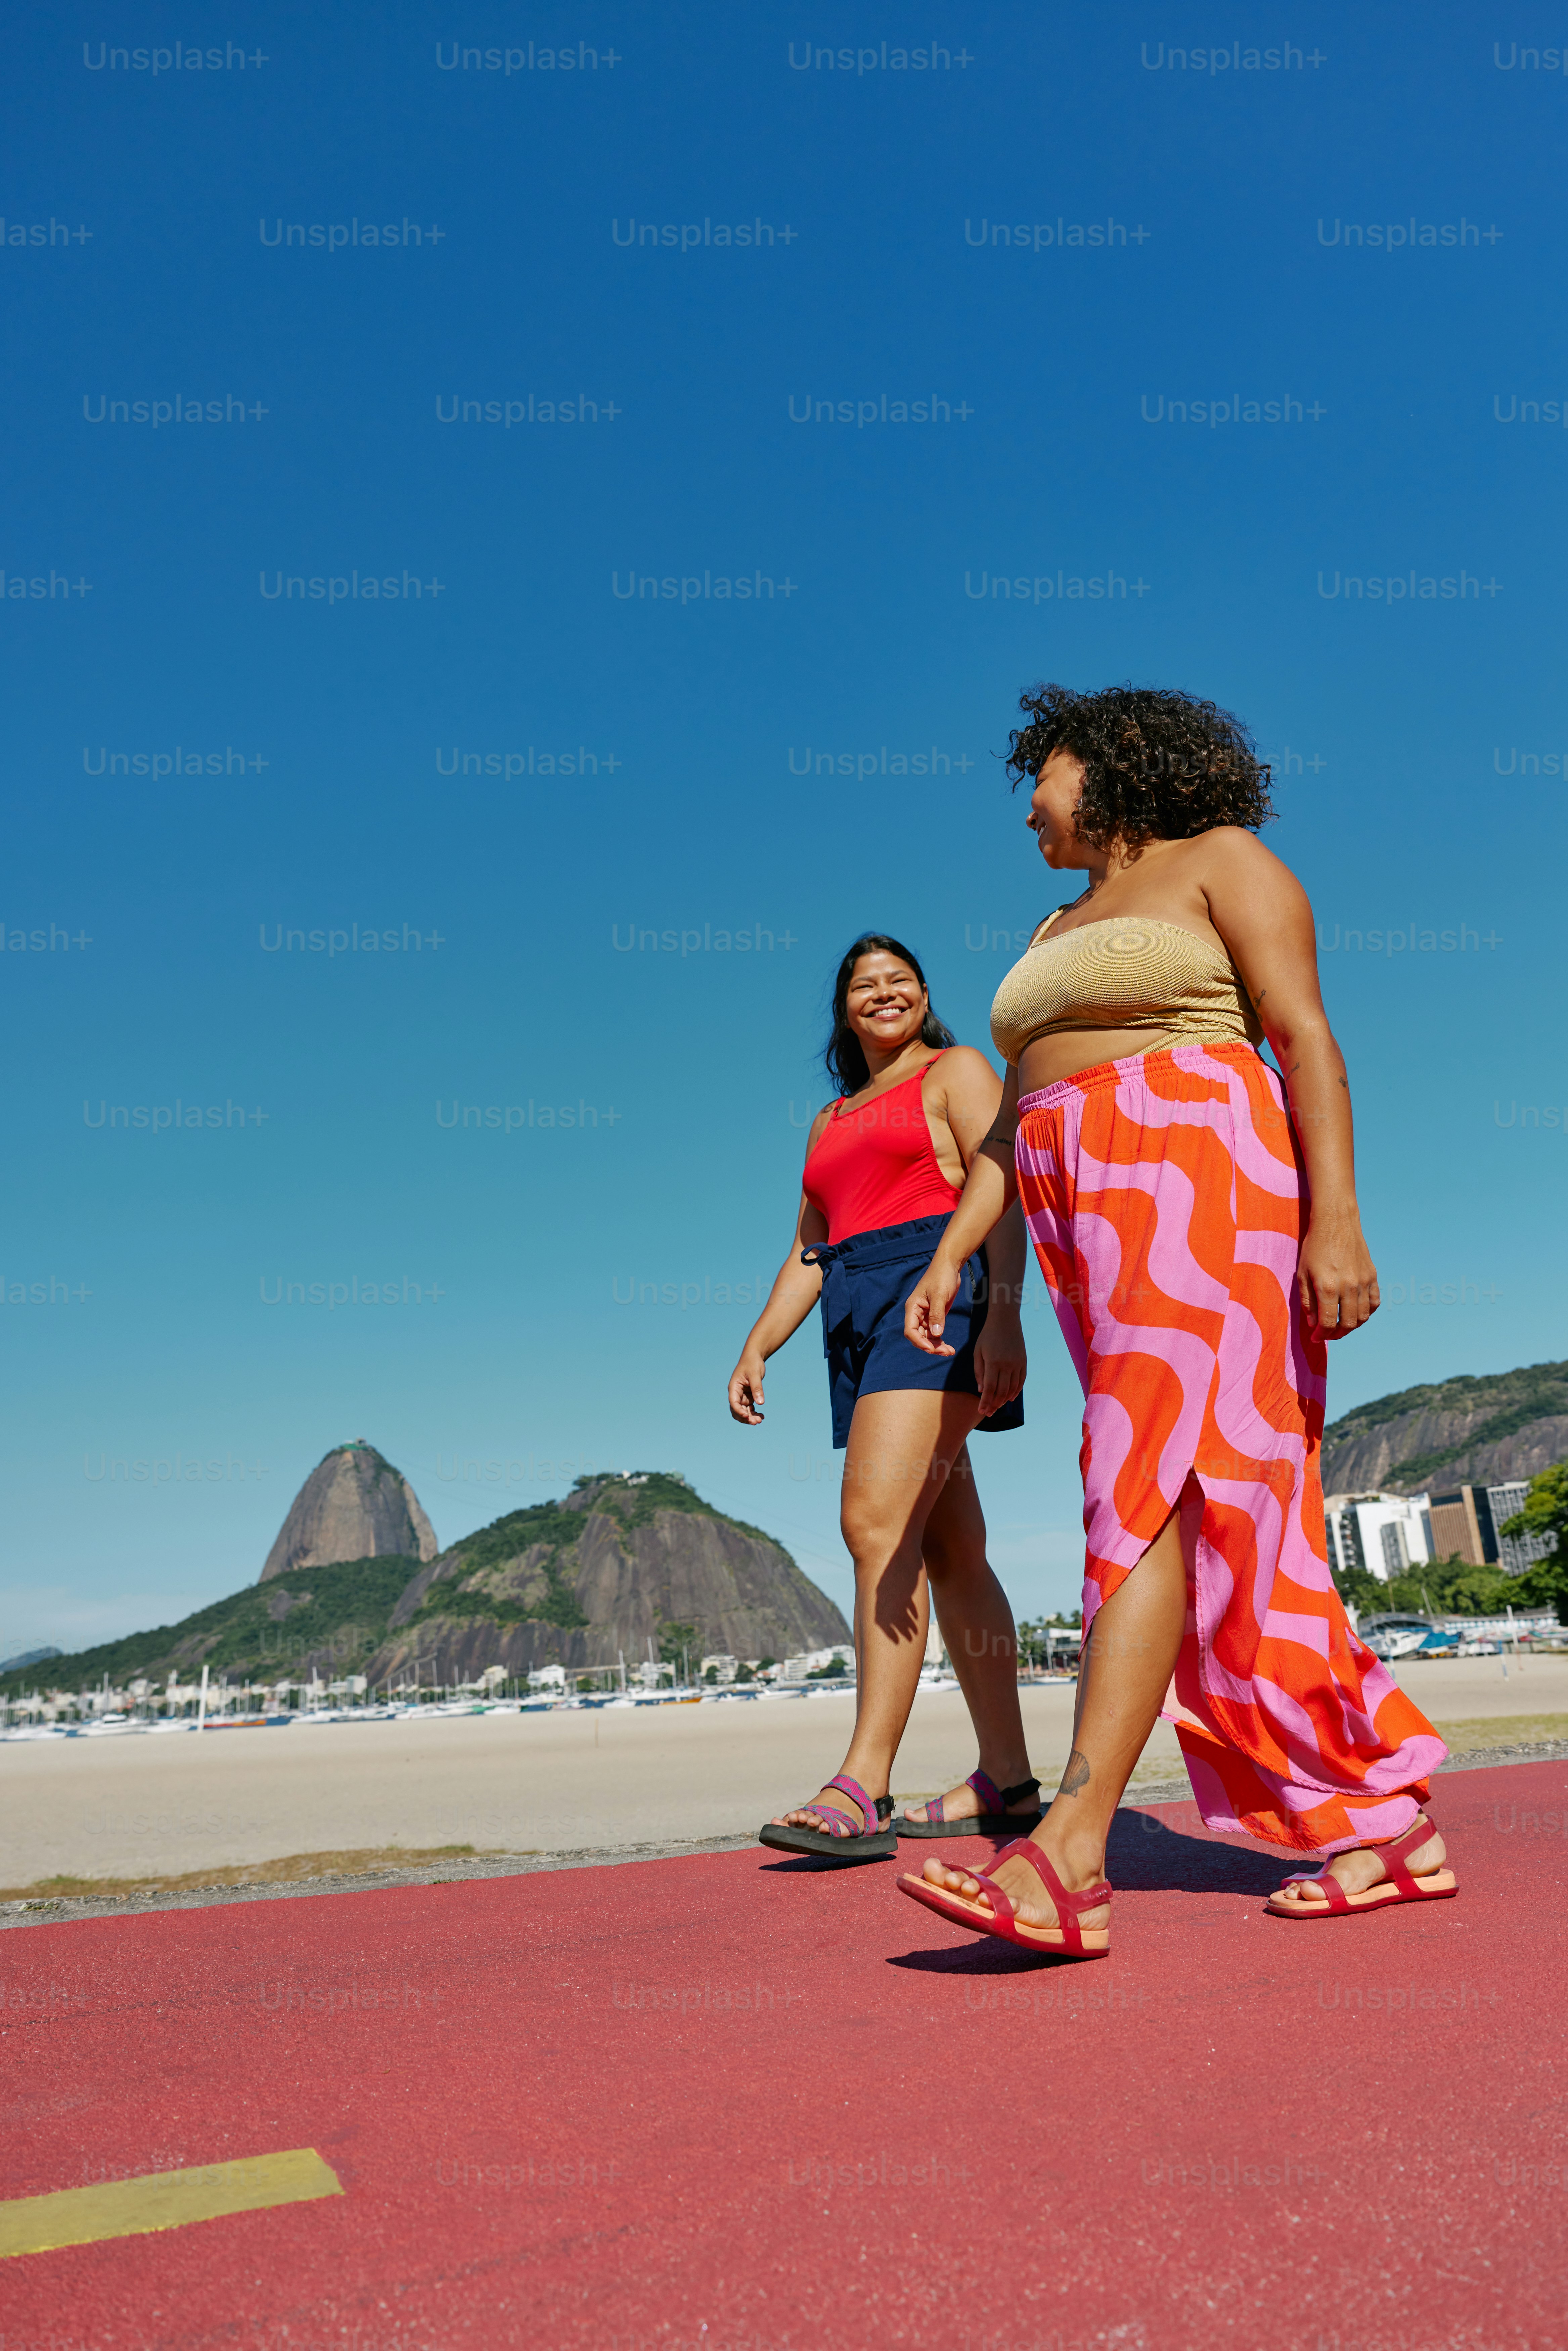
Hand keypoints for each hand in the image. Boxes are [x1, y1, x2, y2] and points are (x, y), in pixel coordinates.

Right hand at [728, 1349, 766, 1423]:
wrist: (754, 1357)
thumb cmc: (752, 1363)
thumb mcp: (755, 1375)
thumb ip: (757, 1388)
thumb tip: (760, 1403)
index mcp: (734, 1387)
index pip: (733, 1403)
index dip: (739, 1411)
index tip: (747, 1417)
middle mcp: (736, 1393)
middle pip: (737, 1410)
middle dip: (745, 1417)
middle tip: (756, 1422)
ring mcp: (742, 1396)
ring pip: (743, 1411)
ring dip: (750, 1417)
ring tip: (760, 1420)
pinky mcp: (748, 1396)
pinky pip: (749, 1408)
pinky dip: (754, 1413)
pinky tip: (762, 1415)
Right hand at [903, 1256, 963, 1356]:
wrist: (949, 1266)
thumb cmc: (941, 1277)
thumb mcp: (939, 1295)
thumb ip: (937, 1315)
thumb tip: (936, 1335)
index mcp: (912, 1308)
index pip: (910, 1330)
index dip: (919, 1342)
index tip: (931, 1349)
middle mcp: (917, 1314)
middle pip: (919, 1337)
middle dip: (930, 1346)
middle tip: (946, 1352)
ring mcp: (925, 1316)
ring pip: (927, 1337)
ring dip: (936, 1346)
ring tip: (950, 1352)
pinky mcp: (935, 1316)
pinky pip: (934, 1333)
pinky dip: (940, 1340)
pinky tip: (949, 1346)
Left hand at [974, 1307, 1025, 1416]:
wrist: (1005, 1320)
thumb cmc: (987, 1335)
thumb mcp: (978, 1352)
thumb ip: (979, 1372)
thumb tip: (981, 1391)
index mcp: (993, 1362)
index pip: (989, 1388)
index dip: (985, 1402)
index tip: (982, 1411)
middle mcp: (1007, 1365)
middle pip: (1001, 1391)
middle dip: (994, 1404)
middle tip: (988, 1413)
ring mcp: (1017, 1364)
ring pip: (1012, 1388)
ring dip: (1004, 1400)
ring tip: (997, 1407)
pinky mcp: (1024, 1362)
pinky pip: (1021, 1381)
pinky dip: (1016, 1391)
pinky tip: (1010, 1398)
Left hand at [1297, 1210, 1378, 1341]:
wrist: (1336, 1222)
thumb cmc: (1314, 1247)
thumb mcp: (1302, 1273)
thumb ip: (1307, 1301)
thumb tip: (1314, 1324)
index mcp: (1327, 1287)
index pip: (1328, 1323)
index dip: (1321, 1335)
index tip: (1315, 1338)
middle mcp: (1348, 1286)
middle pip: (1347, 1324)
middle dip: (1336, 1334)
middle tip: (1327, 1334)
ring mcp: (1363, 1281)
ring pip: (1362, 1316)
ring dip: (1351, 1326)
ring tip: (1340, 1326)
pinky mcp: (1372, 1275)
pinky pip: (1374, 1303)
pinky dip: (1366, 1313)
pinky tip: (1355, 1313)